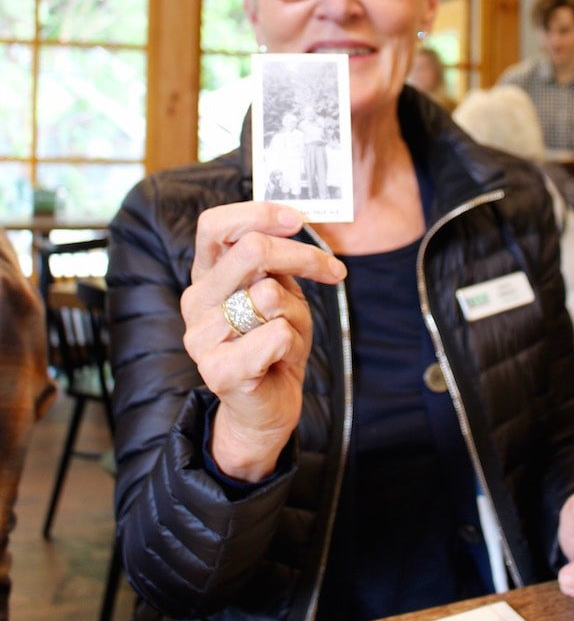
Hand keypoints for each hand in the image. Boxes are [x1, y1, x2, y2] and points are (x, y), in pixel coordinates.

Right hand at [181, 201, 345, 481]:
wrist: (266, 407)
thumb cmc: (275, 343)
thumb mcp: (280, 291)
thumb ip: (275, 261)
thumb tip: (292, 221)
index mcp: (206, 275)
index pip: (214, 225)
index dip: (258, 213)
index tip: (297, 220)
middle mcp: (196, 300)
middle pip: (252, 250)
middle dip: (303, 256)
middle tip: (332, 271)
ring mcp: (201, 336)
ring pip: (272, 295)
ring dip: (298, 314)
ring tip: (290, 335)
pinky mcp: (218, 370)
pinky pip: (276, 334)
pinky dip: (294, 343)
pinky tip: (281, 360)